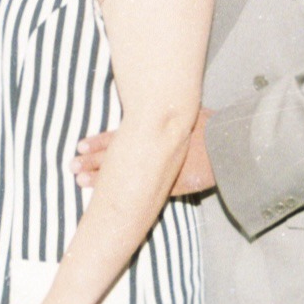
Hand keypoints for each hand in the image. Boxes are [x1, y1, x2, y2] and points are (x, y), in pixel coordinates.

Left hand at [73, 109, 214, 195]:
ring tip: (79, 178)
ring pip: (123, 176)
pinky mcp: (171, 186)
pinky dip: (122, 196)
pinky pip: (141, 193)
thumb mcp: (184, 111)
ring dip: (99, 178)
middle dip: (92, 161)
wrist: (230, 145)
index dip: (99, 142)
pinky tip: (105, 200)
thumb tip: (156, 104)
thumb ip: (166, 112)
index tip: (81, 145)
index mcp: (153, 131)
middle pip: (116, 156)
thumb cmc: (211, 126)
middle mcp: (152, 150)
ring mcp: (159, 170)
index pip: (119, 137)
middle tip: (72, 164)